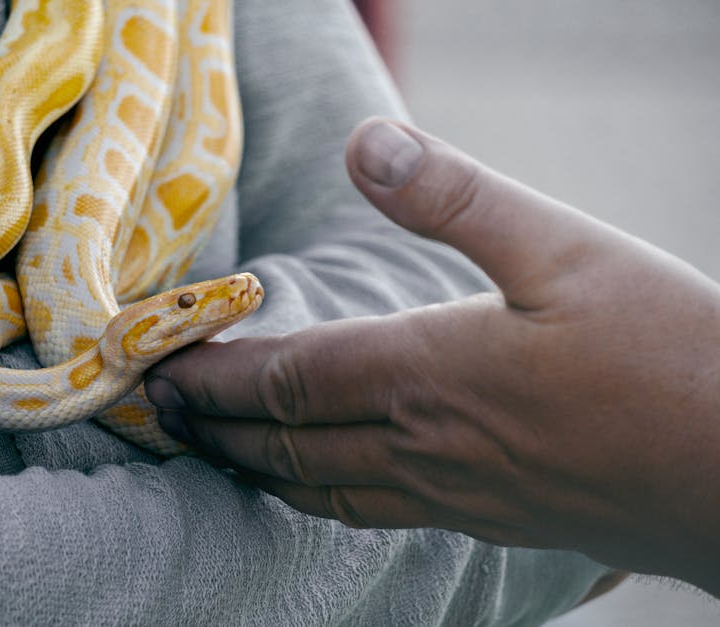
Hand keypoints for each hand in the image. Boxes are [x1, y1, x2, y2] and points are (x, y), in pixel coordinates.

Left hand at [144, 118, 719, 595]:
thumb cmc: (666, 356)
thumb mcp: (564, 249)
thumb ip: (456, 198)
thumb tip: (370, 145)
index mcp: (429, 373)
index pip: (288, 381)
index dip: (219, 375)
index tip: (164, 368)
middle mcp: (423, 443)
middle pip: (287, 443)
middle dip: (216, 427)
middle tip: (162, 414)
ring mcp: (452, 493)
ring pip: (321, 489)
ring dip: (256, 469)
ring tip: (217, 453)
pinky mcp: (487, 519)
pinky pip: (372, 514)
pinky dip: (319, 498)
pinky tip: (318, 489)